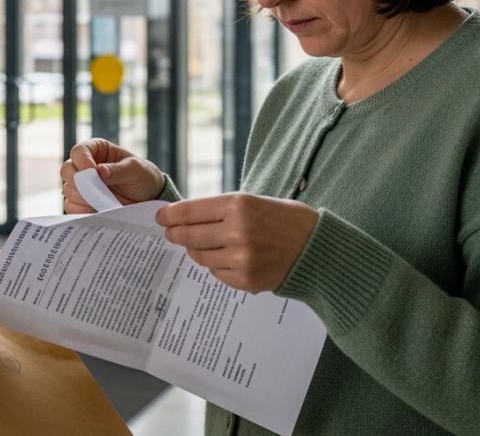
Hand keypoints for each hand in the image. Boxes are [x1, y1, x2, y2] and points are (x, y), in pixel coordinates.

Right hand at [60, 138, 164, 213]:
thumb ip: (118, 170)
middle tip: (96, 190)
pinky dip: (81, 210)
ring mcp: (82, 185)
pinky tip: (96, 211)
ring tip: (102, 201)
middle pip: (67, 170)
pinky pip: (71, 206)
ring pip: (68, 189)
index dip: (82, 161)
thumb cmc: (143, 176)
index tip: (92, 171)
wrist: (149, 198)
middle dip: (79, 181)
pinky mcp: (82, 202)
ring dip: (83, 197)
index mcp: (97, 150)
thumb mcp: (136, 169)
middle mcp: (85, 166)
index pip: (78, 151)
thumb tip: (99, 171)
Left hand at [155, 193, 319, 293]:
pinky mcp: (245, 280)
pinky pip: (216, 273)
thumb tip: (186, 217)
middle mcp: (237, 231)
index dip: (170, 215)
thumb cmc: (286, 220)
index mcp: (238, 204)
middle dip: (175, 234)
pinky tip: (226, 258)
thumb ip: (221, 209)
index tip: (162, 217)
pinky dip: (216, 266)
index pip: (190, 211)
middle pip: (189, 235)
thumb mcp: (254, 201)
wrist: (317, 249)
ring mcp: (240, 258)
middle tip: (170, 233)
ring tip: (202, 244)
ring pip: (200, 256)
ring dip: (196, 250)